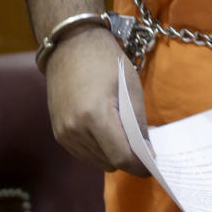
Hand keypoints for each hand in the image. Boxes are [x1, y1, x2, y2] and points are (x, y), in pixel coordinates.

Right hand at [45, 27, 150, 175]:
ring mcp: (63, 133)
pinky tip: (108, 134)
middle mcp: (75, 130)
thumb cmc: (105, 60)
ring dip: (113, 156)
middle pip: (109, 163)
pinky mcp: (58, 133)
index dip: (139, 165)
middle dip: (128, 160)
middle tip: (143, 149)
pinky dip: (99, 150)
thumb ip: (138, 122)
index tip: (153, 166)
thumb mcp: (130, 87)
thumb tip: (147, 150)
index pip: (121, 156)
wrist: (70, 44)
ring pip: (96, 161)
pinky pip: (84, 153)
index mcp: (94, 116)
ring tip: (126, 138)